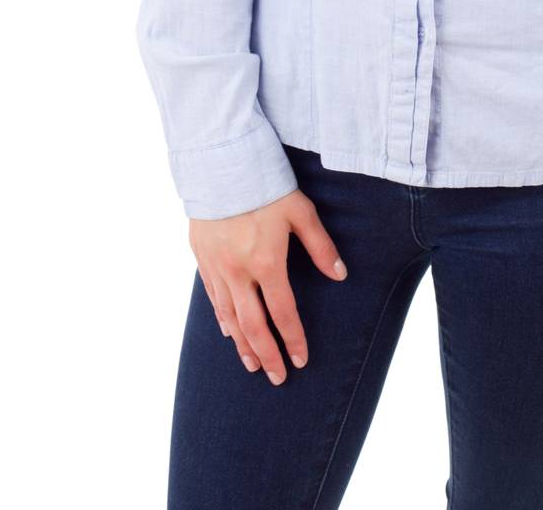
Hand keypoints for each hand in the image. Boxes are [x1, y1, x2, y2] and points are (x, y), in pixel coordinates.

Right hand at [189, 187, 347, 384]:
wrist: (222, 164)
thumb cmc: (266, 186)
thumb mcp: (300, 211)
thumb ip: (321, 246)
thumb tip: (340, 275)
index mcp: (267, 262)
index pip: (283, 313)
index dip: (293, 339)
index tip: (301, 360)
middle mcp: (239, 271)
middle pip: (253, 325)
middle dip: (267, 354)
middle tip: (277, 378)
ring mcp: (217, 266)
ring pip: (229, 317)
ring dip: (242, 345)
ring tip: (253, 365)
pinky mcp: (202, 257)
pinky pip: (212, 297)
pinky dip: (221, 319)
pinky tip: (228, 332)